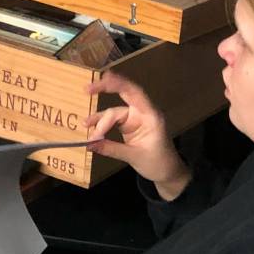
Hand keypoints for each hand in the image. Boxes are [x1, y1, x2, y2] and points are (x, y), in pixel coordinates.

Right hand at [85, 72, 190, 198]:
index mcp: (150, 115)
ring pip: (113, 112)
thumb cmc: (158, 163)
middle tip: (87, 89)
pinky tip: (91, 130)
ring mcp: (134, 118)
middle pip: (124, 94)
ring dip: (100, 119)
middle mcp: (142, 112)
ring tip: (85, 126)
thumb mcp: (134, 157)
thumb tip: (89, 144)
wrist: (167, 173)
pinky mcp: (128, 125)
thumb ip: (111, 148)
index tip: (102, 80)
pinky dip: (101, 125)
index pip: (134, 93)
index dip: (118, 84)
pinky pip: (112, 121)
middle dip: (106, 88)